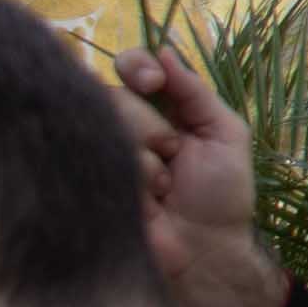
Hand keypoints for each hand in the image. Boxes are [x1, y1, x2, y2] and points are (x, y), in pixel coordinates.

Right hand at [114, 45, 287, 306]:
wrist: (207, 255)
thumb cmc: (221, 197)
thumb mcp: (225, 135)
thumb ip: (196, 93)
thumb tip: (166, 51)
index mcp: (155, 110)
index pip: (128, 67)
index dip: (136, 67)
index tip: (153, 83)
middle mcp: (121, 128)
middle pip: (112, 94)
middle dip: (149, 125)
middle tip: (173, 154)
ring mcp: (98, 157)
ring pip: (101, 128)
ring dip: (143, 160)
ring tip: (163, 189)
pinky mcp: (82, 188)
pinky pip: (91, 163)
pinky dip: (129, 183)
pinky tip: (147, 204)